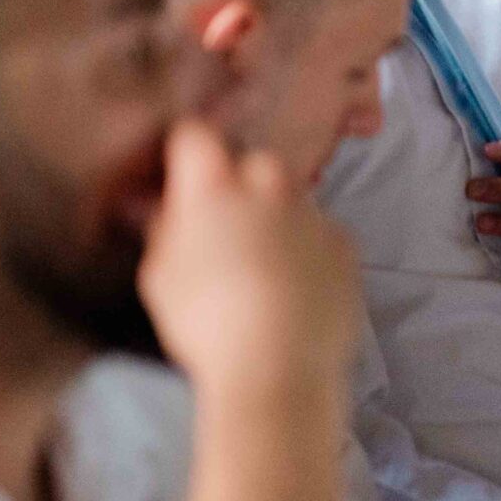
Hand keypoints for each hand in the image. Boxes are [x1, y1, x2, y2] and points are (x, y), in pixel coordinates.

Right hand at [139, 120, 358, 398]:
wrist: (279, 364)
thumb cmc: (205, 322)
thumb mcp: (160, 276)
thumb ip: (162, 228)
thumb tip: (155, 205)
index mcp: (215, 187)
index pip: (195, 136)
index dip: (186, 151)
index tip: (180, 174)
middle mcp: (269, 186)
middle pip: (251, 163)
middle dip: (237, 186)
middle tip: (222, 229)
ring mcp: (313, 211)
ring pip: (291, 196)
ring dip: (275, 216)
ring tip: (258, 267)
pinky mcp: (345, 241)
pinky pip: (320, 230)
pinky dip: (307, 246)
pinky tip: (292, 284)